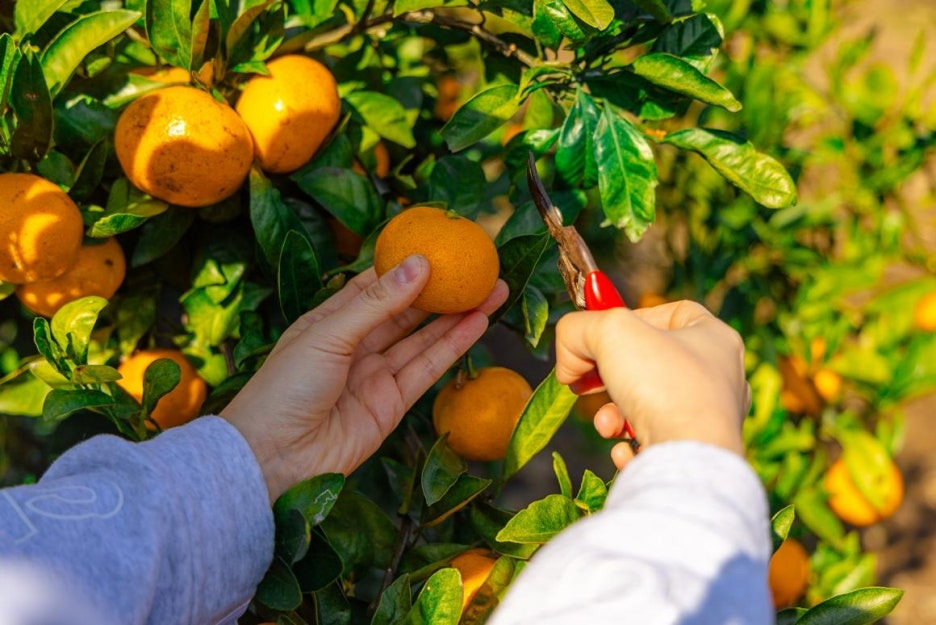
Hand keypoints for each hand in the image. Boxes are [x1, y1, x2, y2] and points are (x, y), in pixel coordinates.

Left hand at [221, 255, 508, 501]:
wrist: (273, 458)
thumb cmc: (284, 388)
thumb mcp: (327, 334)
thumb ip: (376, 303)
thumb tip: (419, 265)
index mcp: (331, 321)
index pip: (374, 285)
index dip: (406, 266)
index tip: (438, 244)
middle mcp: (356, 345)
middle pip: (407, 311)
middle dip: (442, 289)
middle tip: (477, 266)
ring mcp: (375, 375)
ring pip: (424, 338)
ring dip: (458, 315)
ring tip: (492, 289)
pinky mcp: (392, 405)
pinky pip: (428, 369)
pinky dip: (454, 346)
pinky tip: (478, 323)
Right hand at [555, 300, 748, 469]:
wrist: (687, 461)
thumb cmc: (663, 385)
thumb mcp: (608, 332)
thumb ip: (577, 330)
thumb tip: (567, 361)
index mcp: (713, 338)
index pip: (671, 313)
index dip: (631, 317)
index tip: (600, 337)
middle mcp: (718, 377)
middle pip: (650, 363)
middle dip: (608, 375)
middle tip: (585, 382)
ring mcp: (710, 418)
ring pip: (648, 405)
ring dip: (613, 415)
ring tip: (607, 425)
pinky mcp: (696, 453)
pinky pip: (655, 441)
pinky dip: (630, 445)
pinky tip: (626, 451)